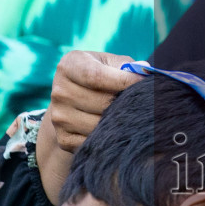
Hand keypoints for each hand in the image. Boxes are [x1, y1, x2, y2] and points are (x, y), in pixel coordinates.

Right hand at [35, 51, 143, 202]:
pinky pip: (93, 142)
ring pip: (99, 125)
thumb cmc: (100, 76)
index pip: (96, 77)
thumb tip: (145, 71)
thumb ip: (126, 66)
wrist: (75, 100)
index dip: (123, 82)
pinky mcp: (63, 138)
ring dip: (119, 122)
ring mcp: (59, 117)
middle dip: (125, 104)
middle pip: (101, 103)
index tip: (143, 84)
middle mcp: (59, 91)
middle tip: (139, 104)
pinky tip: (114, 128)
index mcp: (69, 66)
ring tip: (128, 115)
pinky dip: (108, 137)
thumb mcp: (109, 63)